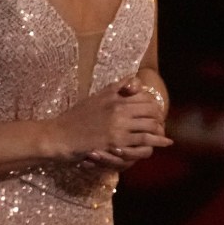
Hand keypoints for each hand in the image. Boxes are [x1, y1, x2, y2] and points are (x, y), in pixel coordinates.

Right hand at [52, 77, 170, 167]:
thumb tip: (133, 81)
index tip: (155, 111)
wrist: (58, 135)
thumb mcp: (95, 97)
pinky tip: (166, 143)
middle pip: (151, 109)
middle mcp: (118, 108)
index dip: (153, 104)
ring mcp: (118, 124)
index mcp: (112, 95)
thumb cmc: (74, 118)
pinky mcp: (117, 141)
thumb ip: (114, 89)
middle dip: (159, 117)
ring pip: (151, 124)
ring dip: (160, 130)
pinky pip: (145, 140)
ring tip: (163, 134)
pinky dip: (158, 141)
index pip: (144, 95)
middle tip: (161, 124)